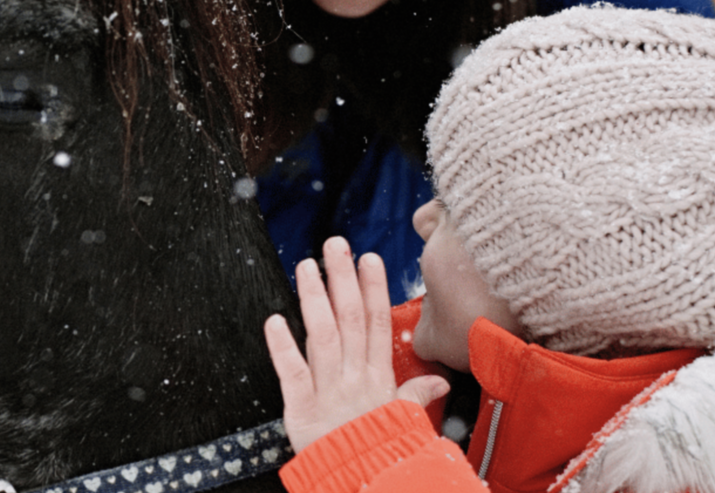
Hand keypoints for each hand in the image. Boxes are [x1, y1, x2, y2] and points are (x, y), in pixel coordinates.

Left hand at [265, 238, 449, 452]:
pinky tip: (274, 320)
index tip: (369, 260)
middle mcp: (354, 377)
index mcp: (377, 378)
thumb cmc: (379, 453)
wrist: (364, 484)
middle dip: (342, 279)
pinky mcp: (302, 409)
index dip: (372, 290)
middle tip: (335, 245)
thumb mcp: (403, 420)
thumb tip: (440, 380)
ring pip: (323, 337)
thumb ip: (416, 394)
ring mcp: (329, 391)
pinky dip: (283, 347)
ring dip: (313, 299)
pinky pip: (293, 373)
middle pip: (349, 320)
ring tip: (306, 268)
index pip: (376, 324)